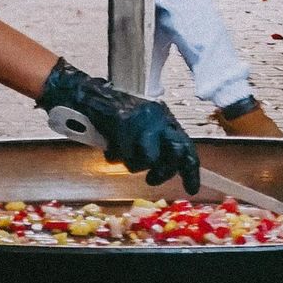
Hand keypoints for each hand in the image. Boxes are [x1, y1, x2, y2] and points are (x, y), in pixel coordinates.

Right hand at [36, 58, 199, 193]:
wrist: (89, 95)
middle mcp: (157, 118)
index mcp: (165, 117)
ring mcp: (140, 122)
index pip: (186, 147)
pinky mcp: (122, 126)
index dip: (191, 171)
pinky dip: (113, 155)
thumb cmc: (115, 112)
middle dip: (162, 172)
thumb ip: (157, 141)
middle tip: (152, 178)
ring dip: (131, 162)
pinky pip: (122, 155)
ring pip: (146, 160)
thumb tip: (169, 167)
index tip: (192, 188)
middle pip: (173, 155)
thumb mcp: (143, 124)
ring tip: (121, 151)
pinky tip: (108, 143)